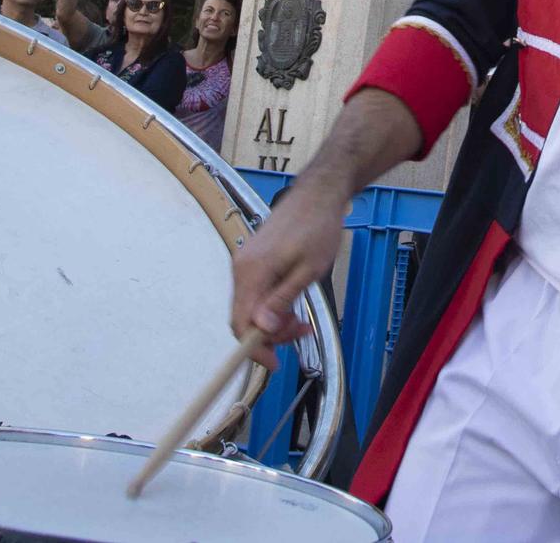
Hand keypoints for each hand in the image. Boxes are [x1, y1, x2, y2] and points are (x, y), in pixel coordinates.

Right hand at [230, 187, 343, 367]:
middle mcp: (241, 268)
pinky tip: (293, 304)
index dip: (254, 348)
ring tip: (302, 321)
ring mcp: (245, 262)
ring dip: (274, 319)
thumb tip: (262, 328)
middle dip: (271, 333)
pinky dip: (272, 304)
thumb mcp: (307, 270)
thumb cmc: (318, 228)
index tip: (274, 364)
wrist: (319, 194)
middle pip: (244, 317)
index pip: (240, 322)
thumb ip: (282, 299)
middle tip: (301, 332)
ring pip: (251, 306)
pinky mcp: (253, 259)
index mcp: (252, 271)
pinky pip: (256, 292)